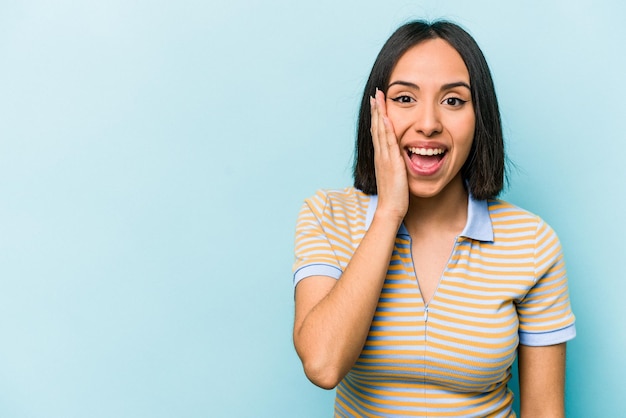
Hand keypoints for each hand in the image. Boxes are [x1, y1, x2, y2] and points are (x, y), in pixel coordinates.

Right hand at [370, 89, 408, 221]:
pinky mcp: (391, 163)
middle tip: (375, 93)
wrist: (391, 209)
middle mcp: (380, 155)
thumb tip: (401, 159)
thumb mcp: (395, 176)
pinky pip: (388, 142)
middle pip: (376, 128)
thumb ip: (396, 166)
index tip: (377, 103)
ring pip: (380, 132)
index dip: (377, 117)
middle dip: (376, 110)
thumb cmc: (395, 196)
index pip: (378, 132)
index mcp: (382, 158)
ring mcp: (384, 158)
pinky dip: (385, 129)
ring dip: (379, 114)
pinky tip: (385, 118)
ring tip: (378, 98)